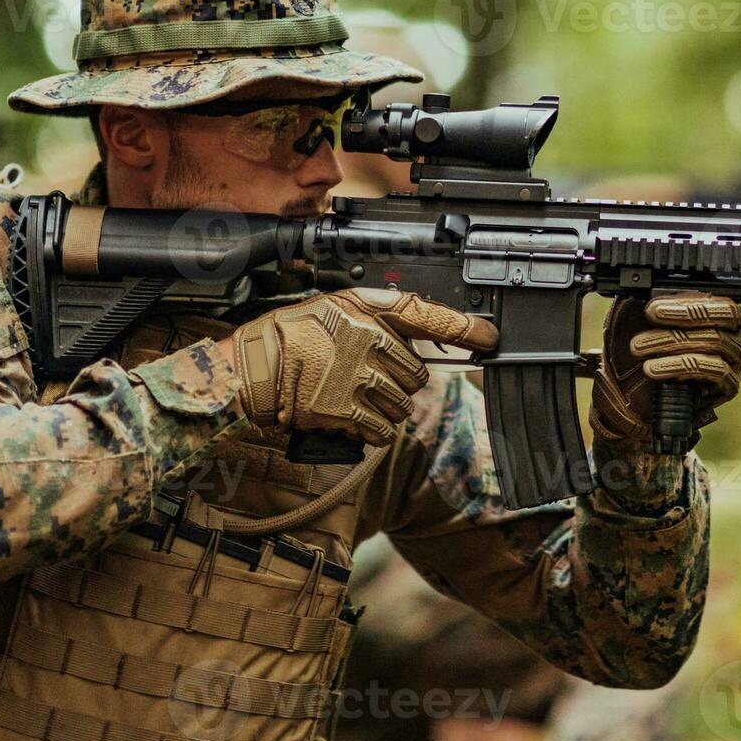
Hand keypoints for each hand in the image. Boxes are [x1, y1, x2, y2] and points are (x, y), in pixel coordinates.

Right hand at [226, 288, 496, 446]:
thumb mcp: (334, 309)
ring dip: (386, 408)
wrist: (252, 369)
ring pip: (402, 404)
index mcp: (364, 309)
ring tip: (354, 397)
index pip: (424, 314)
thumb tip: (416, 337)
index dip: (462, 327)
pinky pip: (382, 430)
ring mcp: (356, 375)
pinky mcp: (345, 410)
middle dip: (400, 382)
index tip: (489, 336)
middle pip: (416, 373)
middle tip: (369, 379)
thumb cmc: (291, 337)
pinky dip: (374, 431)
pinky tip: (353, 420)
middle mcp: (366, 339)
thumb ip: (374, 318)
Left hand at [589, 291, 740, 445]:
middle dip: (677, 320)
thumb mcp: (654, 326)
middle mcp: (734, 333)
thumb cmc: (657, 352)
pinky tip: (655, 369)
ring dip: (670, 344)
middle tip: (645, 327)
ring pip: (713, 342)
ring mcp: (736, 359)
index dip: (684, 304)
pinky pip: (712, 370)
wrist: (652, 395)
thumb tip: (651, 293)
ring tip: (639, 350)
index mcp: (721, 312)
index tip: (652, 310)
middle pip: (717, 320)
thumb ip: (659, 307)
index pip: (715, 301)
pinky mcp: (731, 384)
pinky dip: (679, 367)